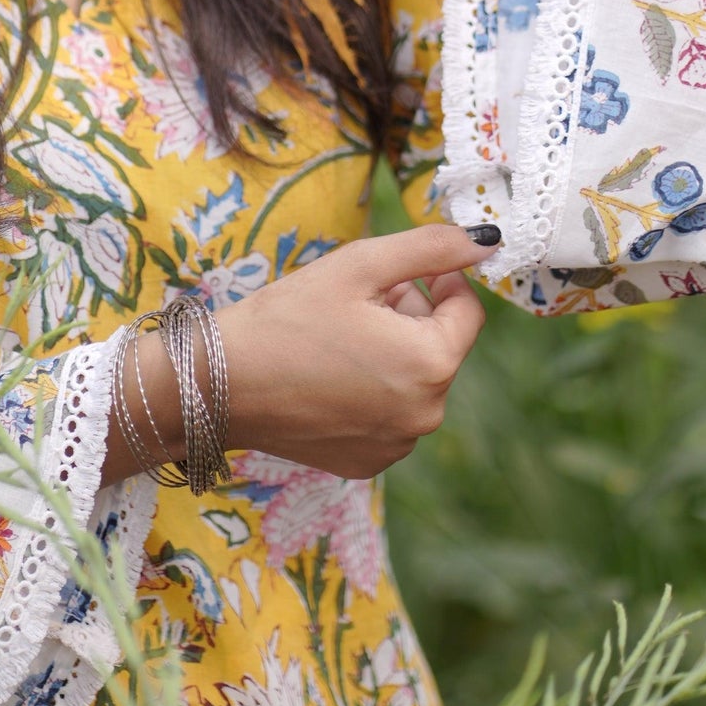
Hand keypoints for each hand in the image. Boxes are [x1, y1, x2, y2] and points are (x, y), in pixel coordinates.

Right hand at [210, 223, 486, 480]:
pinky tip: (325, 376)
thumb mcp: (359, 266)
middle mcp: (425, 415)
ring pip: (413, 381)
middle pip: (438, 346)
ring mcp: (396, 446)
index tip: (401, 270)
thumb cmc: (287, 318)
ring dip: (390, 353)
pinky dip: (369, 391)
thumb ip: (430, 248)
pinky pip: (389, 415)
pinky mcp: (367, 464)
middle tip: (354, 301)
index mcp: (431, 363)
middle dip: (408, 316)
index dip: (439, 279)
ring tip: (335, 338)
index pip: (467, 310)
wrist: (218, 385)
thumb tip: (487, 240)